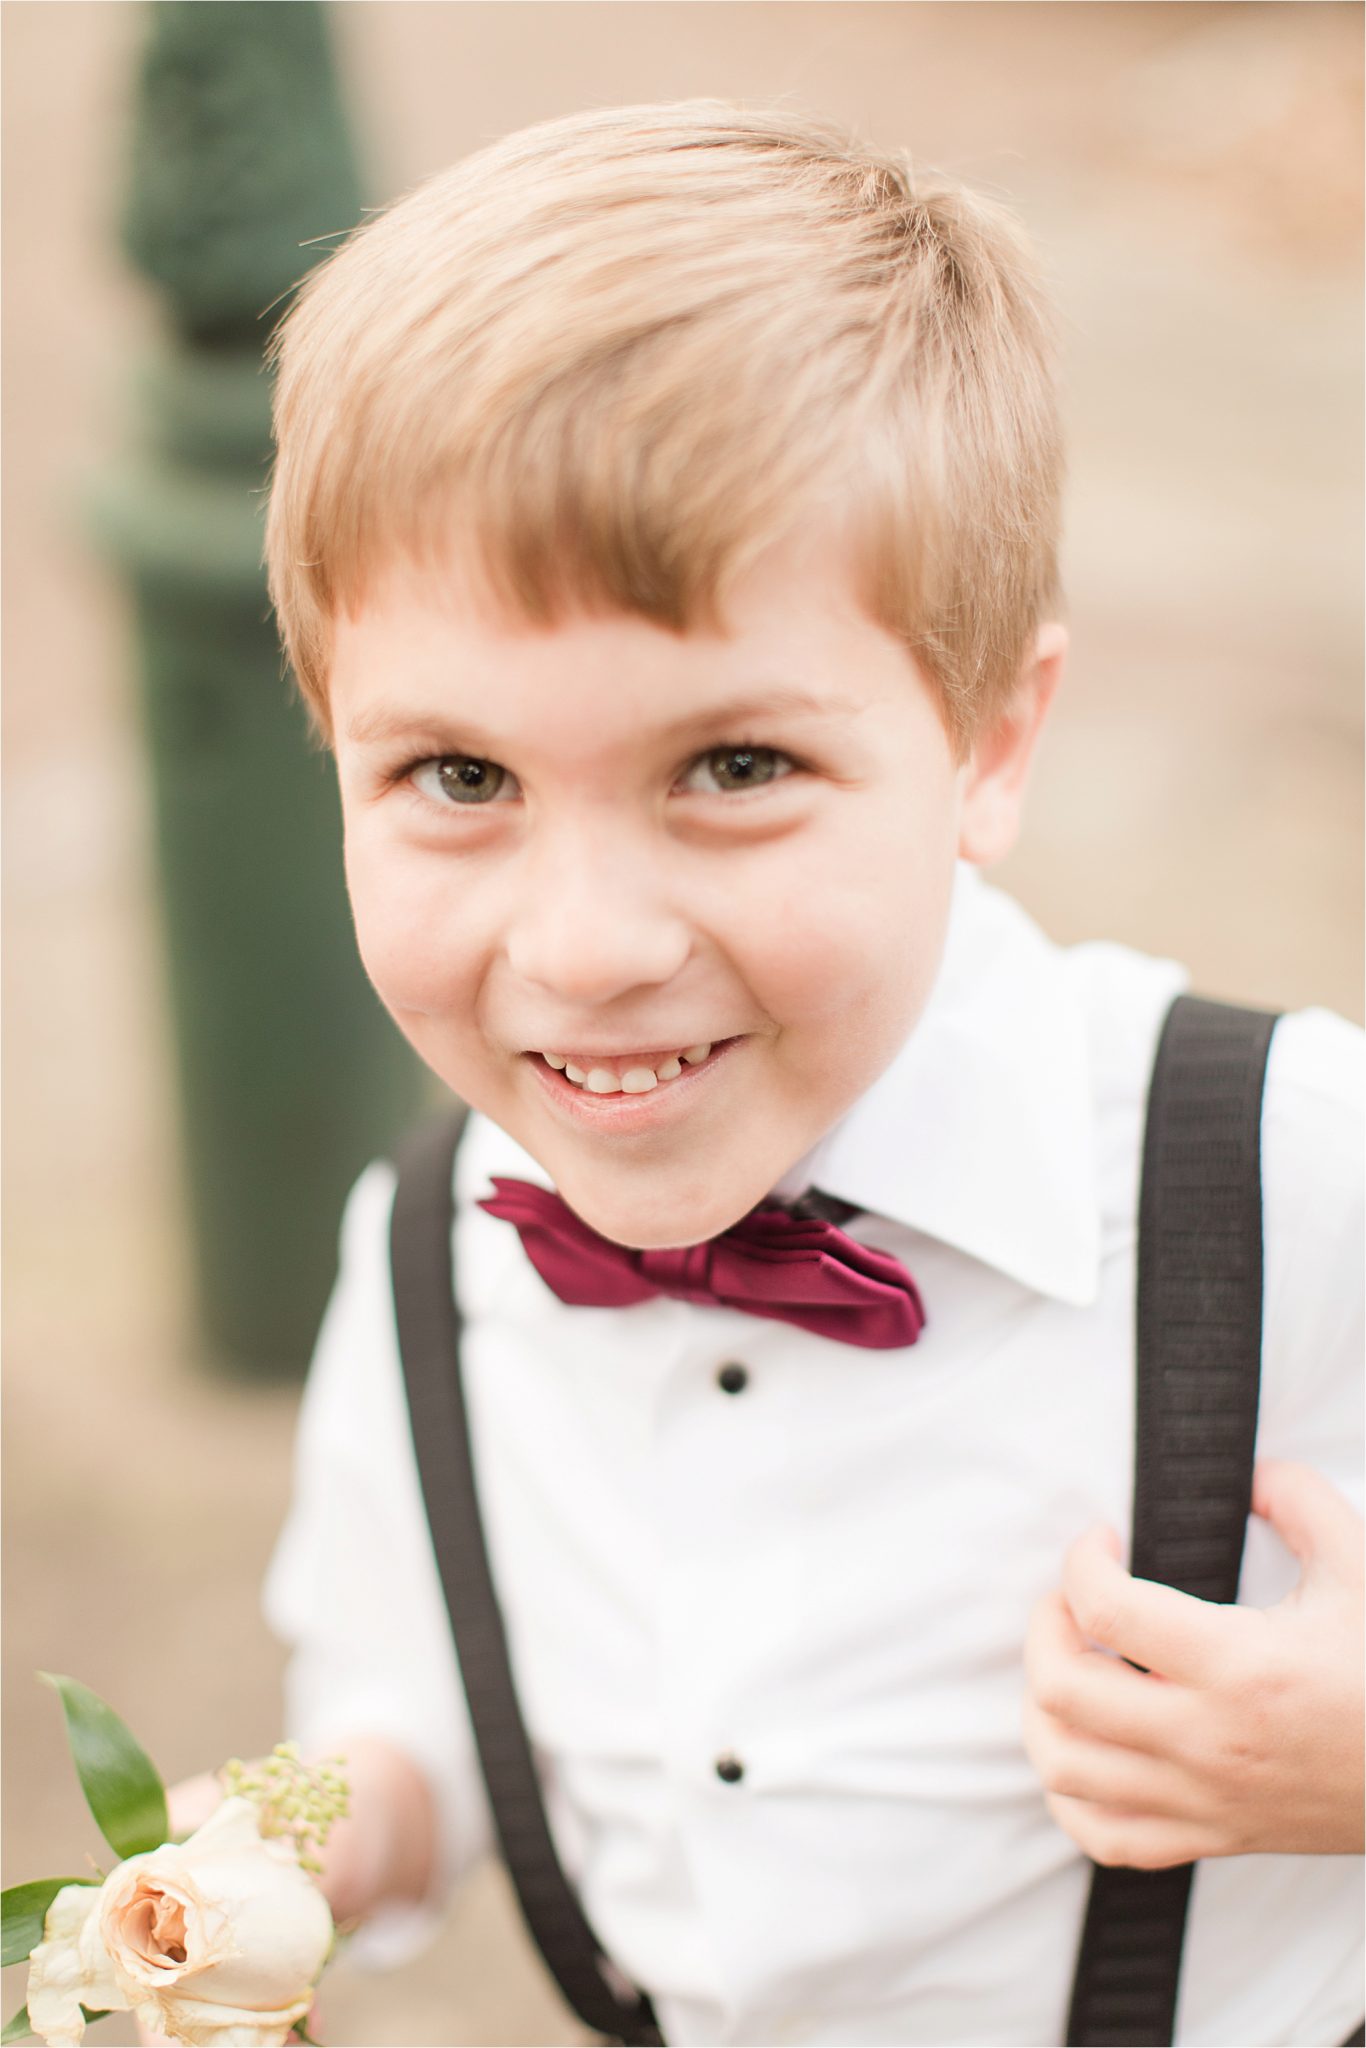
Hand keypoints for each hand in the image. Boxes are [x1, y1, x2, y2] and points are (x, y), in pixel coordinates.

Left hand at [1023, 1459, 1363, 1867]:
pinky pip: (1103, 1836)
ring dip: (1044, 1707)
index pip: (1106, 1610)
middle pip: (1063, 1689)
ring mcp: (1204, 1798)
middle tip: (1071, 1599)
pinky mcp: (1211, 1837)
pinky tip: (1086, 1745)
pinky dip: (1070, 1793)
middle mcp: (1209, 1740)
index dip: (1082, 1560)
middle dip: (1046, 1627)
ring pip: (1064, 1767)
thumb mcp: (1359, 1566)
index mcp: (1241, 1667)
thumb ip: (1298, 1500)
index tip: (1102, 1540)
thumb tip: (1246, 1472)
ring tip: (1072, 1664)